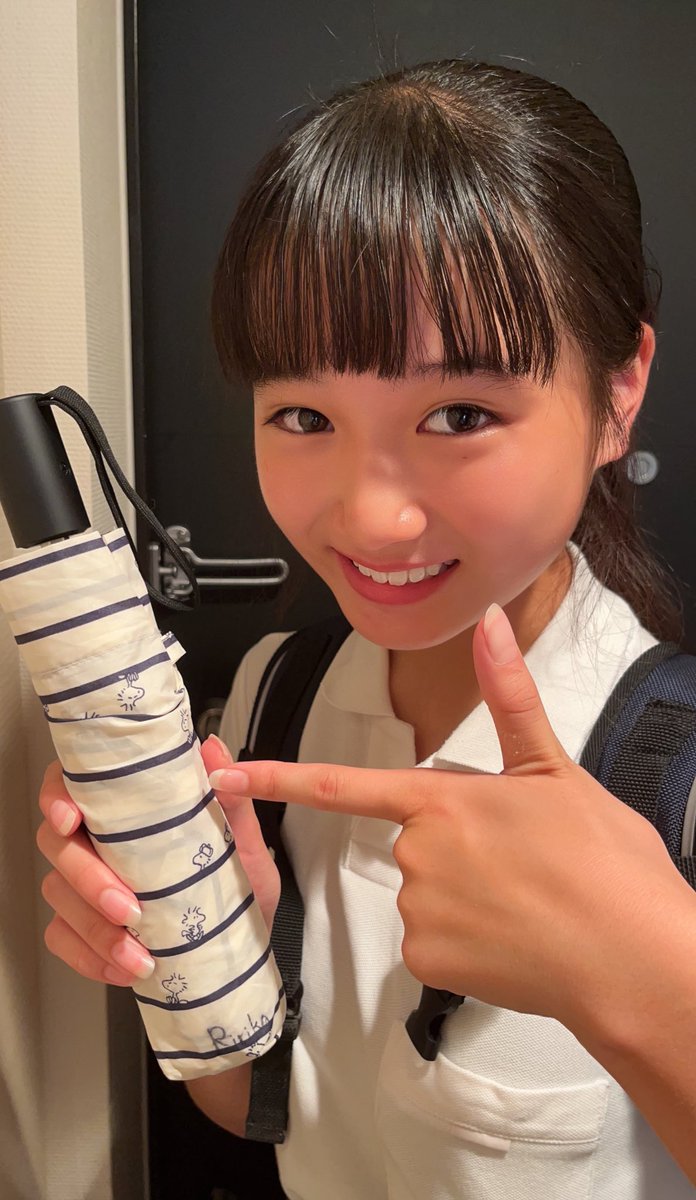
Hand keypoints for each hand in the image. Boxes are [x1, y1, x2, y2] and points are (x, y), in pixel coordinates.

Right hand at [36, 737, 279, 987]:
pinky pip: (63, 939)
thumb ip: (230, 799)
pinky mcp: (82, 928)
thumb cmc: (232, 884)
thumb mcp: (243, 843)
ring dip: (95, 928)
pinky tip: (124, 965)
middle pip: (59, 846)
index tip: (72, 820)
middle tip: (129, 908)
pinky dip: (90, 956)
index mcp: (126, 810)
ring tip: (137, 951)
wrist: (239, 943)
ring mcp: (83, 886)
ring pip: (59, 895)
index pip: (71, 785)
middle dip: (88, 878)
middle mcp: (96, 841)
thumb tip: (216, 751)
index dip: (58, 798)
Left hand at [206, 604, 693, 1040]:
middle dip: (457, 850)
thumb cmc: (603, 864)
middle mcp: (417, 853)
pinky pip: (433, 944)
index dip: (278, 777)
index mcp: (442, 799)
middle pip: (414, 844)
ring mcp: (419, 911)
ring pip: (426, 896)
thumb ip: (509, 696)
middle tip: (522, 862)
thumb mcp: (555, 770)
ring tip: (526, 901)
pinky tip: (511, 939)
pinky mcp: (428, 962)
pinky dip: (465, 943)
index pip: (343, 784)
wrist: (632, 956)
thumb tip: (490, 624)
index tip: (224, 777)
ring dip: (465, 898)